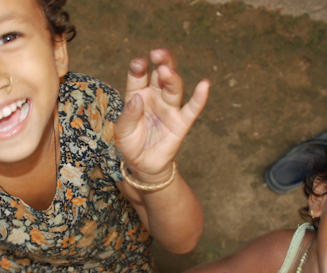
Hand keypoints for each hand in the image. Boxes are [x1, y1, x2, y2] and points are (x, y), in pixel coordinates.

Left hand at [115, 49, 209, 181]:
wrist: (143, 165)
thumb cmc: (131, 144)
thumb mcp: (122, 131)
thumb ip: (128, 115)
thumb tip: (137, 98)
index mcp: (138, 93)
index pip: (139, 75)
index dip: (139, 67)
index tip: (140, 63)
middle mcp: (155, 96)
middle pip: (160, 75)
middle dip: (161, 63)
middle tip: (158, 54)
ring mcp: (170, 108)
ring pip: (174, 88)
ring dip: (172, 78)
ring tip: (167, 71)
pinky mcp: (182, 122)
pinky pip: (192, 108)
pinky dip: (200, 97)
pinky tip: (205, 85)